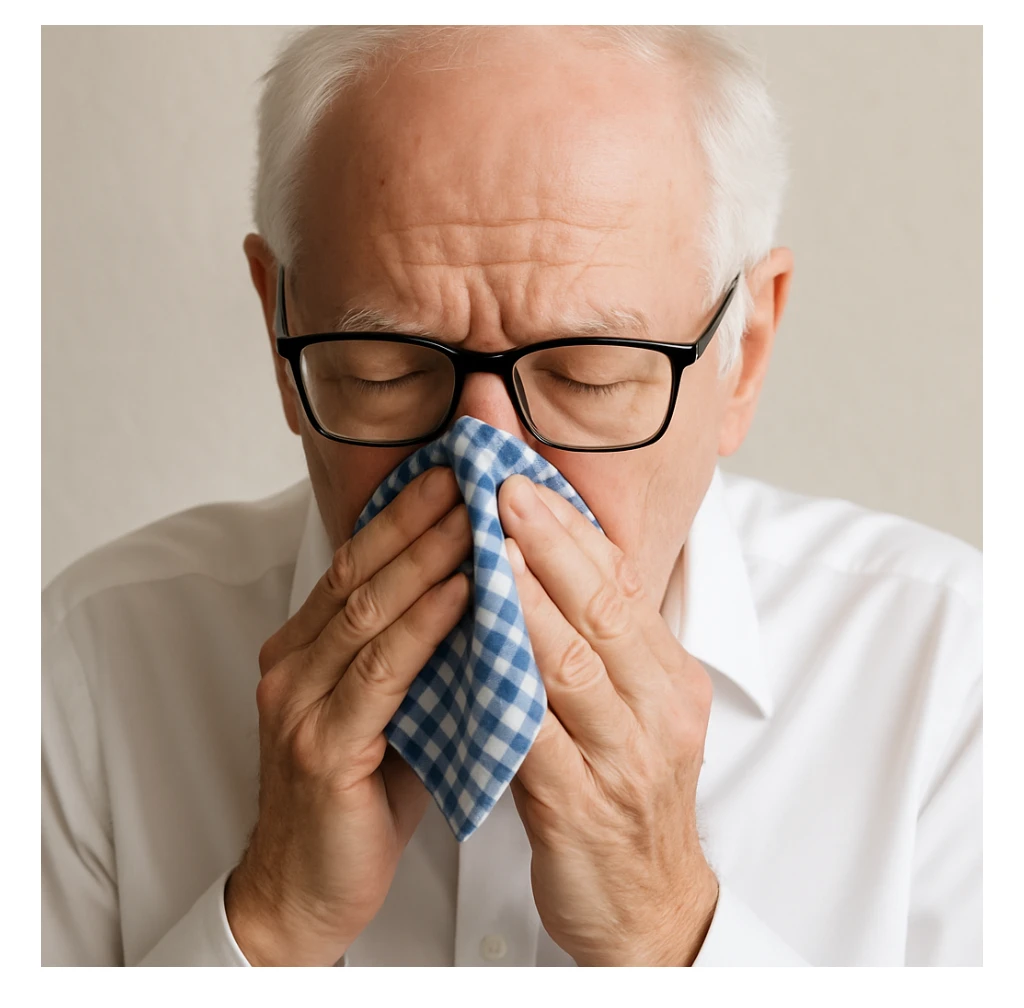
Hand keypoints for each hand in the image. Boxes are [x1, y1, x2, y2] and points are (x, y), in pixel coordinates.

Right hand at [225, 465, 472, 965]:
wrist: (308, 890)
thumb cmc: (361, 795)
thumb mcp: (393, 707)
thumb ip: (420, 652)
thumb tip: (483, 593)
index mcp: (304, 648)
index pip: (356, 562)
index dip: (404, 513)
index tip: (454, 469)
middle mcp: (292, 664)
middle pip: (360, 572)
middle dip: (419, 516)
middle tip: (470, 467)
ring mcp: (299, 704)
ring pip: (369, 612)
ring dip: (428, 557)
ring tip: (477, 512)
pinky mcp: (321, 748)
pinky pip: (381, 674)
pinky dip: (426, 626)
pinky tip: (466, 592)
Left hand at [498, 475, 718, 966]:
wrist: (647, 908)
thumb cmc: (626, 798)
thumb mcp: (632, 713)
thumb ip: (599, 648)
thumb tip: (545, 570)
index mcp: (670, 679)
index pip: (623, 585)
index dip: (574, 527)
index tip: (530, 476)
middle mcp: (658, 711)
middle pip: (605, 610)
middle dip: (551, 540)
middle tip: (504, 484)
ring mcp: (625, 760)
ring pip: (575, 664)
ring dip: (528, 601)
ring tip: (487, 547)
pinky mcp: (582, 807)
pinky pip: (536, 737)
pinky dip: (504, 688)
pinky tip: (470, 651)